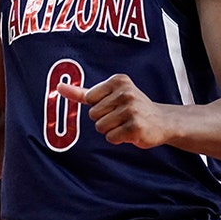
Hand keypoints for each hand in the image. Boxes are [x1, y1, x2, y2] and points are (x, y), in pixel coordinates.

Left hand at [56, 74, 172, 148]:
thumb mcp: (108, 96)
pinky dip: (119, 139)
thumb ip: (82, 92)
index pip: (89, 99)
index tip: (114, 106)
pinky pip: (111, 137)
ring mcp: (131, 109)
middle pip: (93, 114)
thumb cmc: (131, 108)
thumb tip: (58, 87)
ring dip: (111, 130)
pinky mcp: (135, 126)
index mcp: (118, 81)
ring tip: (126, 124)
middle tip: (122, 117)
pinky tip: (131, 132)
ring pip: (100, 127)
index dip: (99, 107)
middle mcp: (126, 92)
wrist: (162, 121)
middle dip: (105, 120)